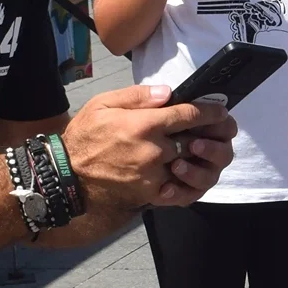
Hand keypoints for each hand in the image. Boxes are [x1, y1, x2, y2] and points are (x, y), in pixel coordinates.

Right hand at [63, 84, 236, 213]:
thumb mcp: (103, 103)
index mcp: (144, 124)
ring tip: (203, 152)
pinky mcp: (150, 194)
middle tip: (219, 131)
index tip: (220, 111)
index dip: (210, 112)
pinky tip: (188, 174)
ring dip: (202, 160)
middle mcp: (153, 150)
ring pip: (192, 167)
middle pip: (195, 141)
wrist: (67, 174)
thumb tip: (168, 93)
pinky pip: (180, 192)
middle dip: (210, 135)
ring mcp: (154, 175)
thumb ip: (137, 96)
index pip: (189, 115)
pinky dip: (189, 183)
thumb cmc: (84, 135)